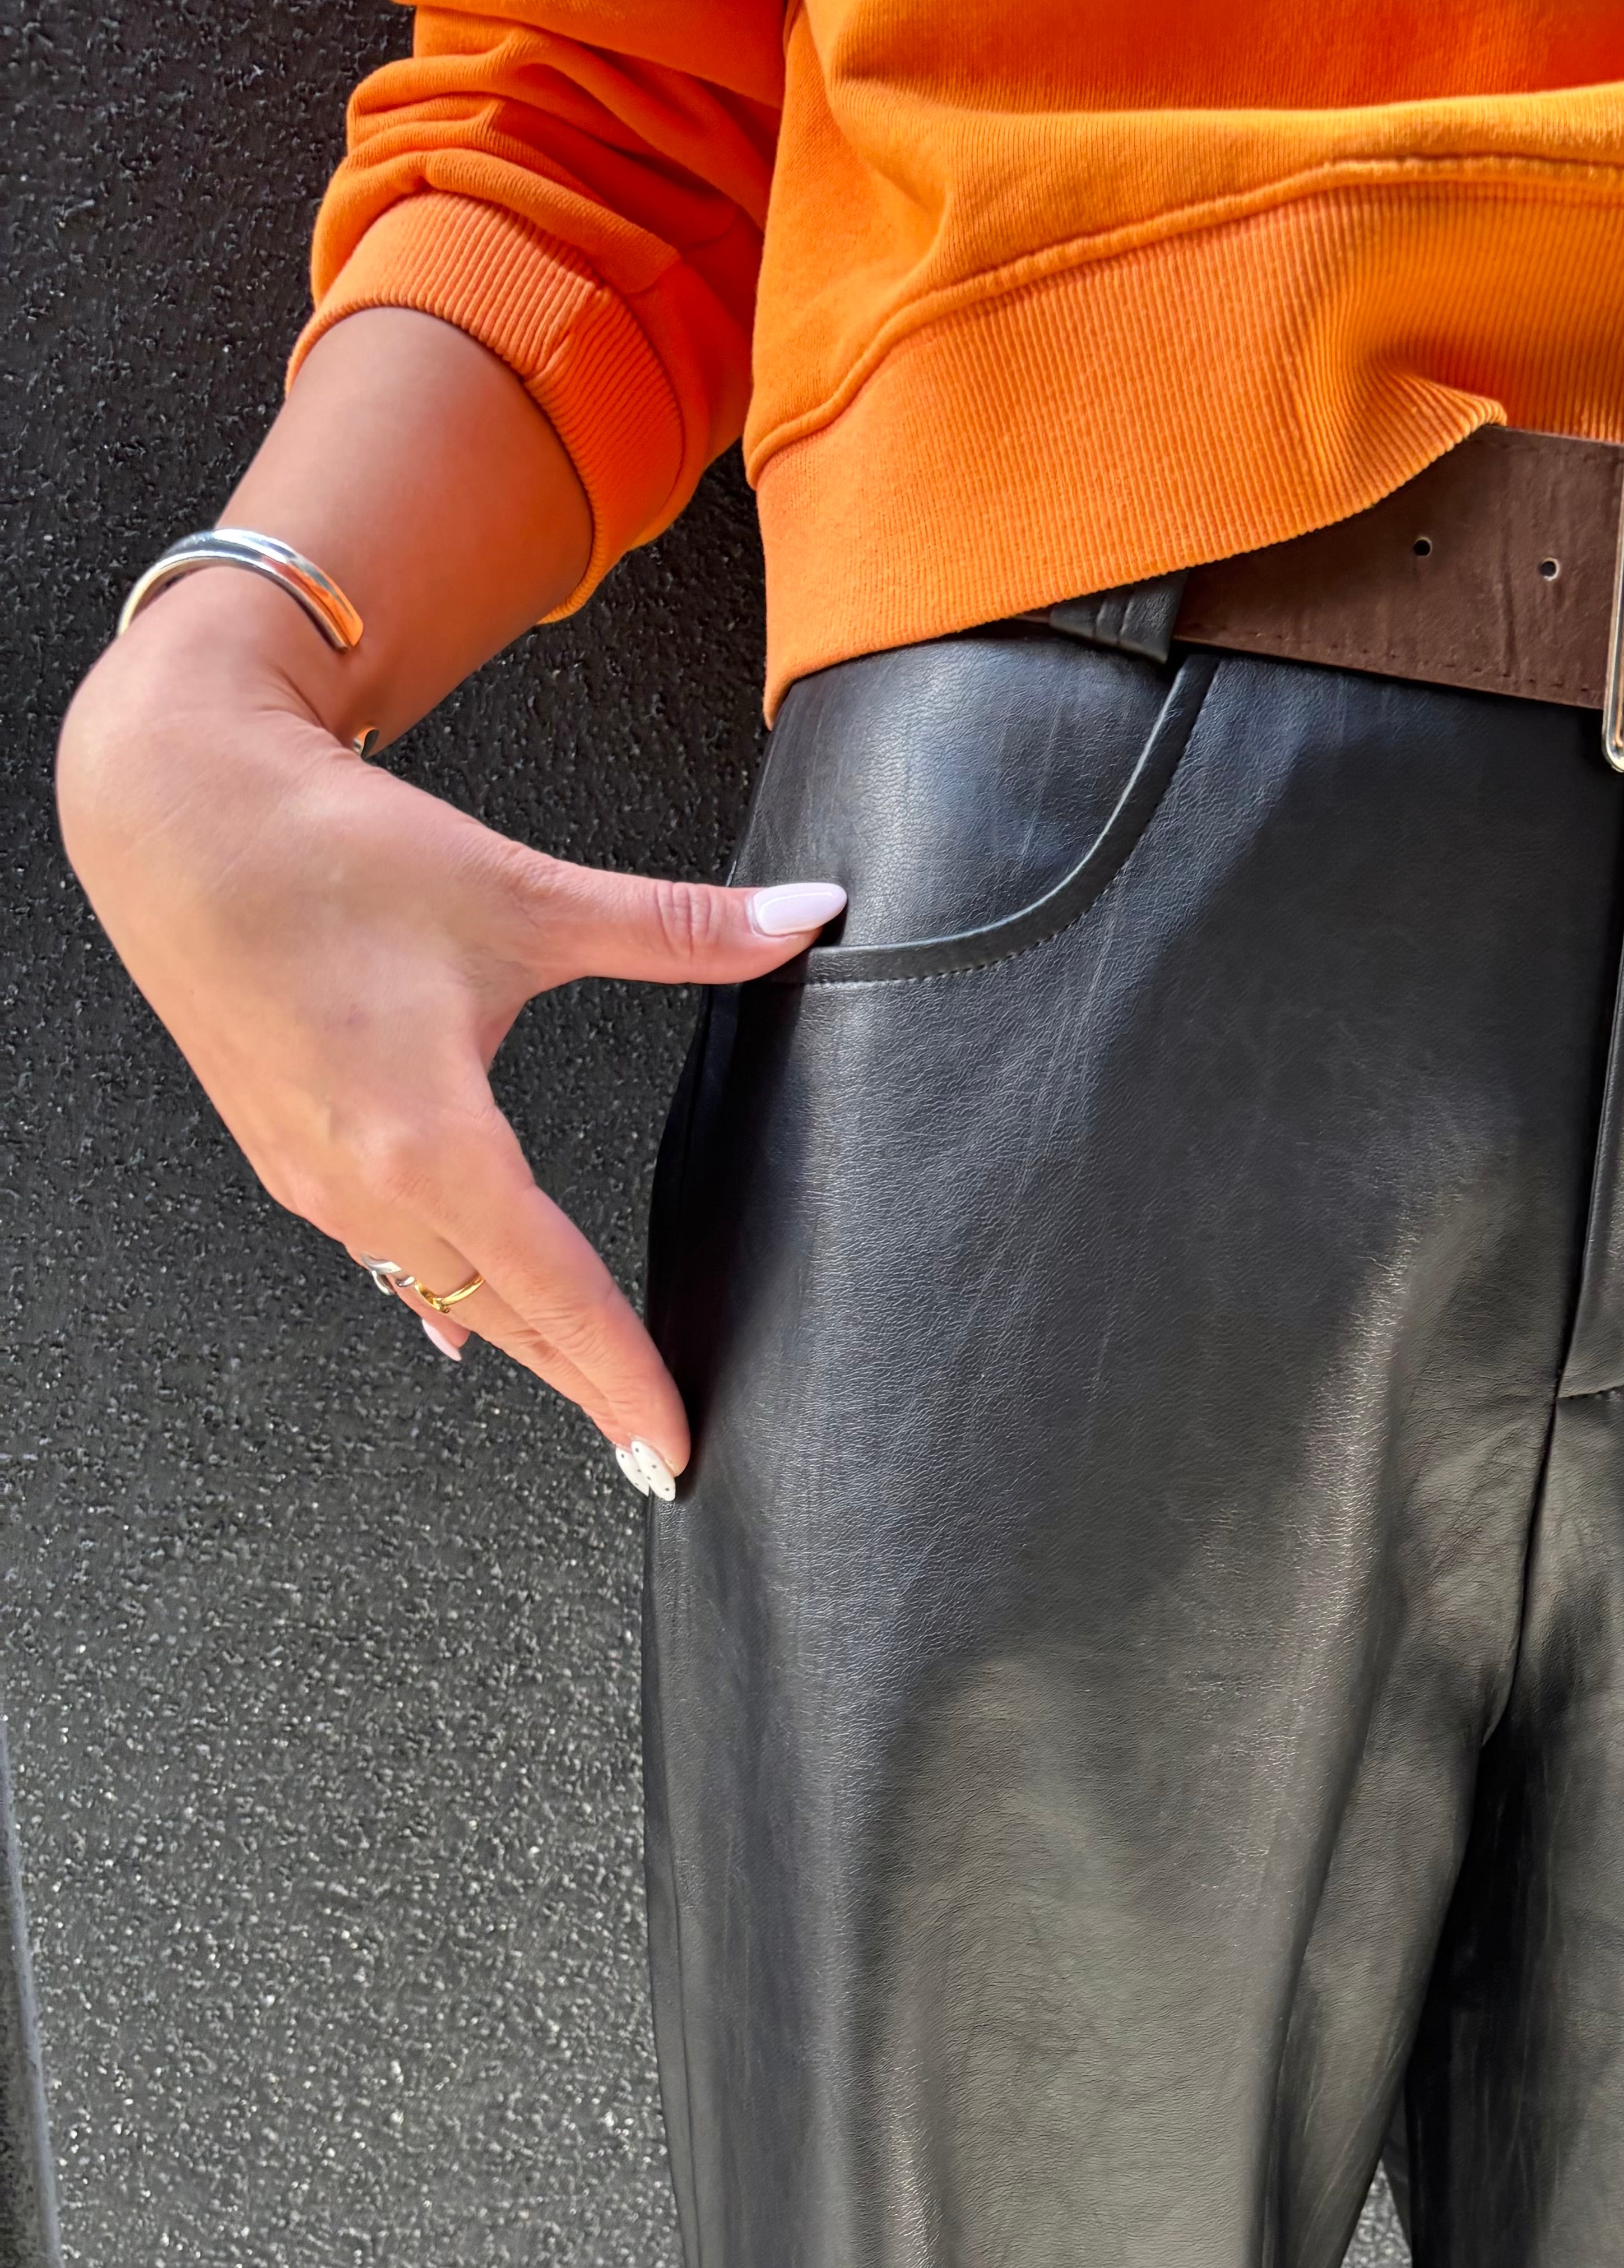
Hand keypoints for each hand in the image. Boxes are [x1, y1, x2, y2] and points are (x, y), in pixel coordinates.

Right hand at [56, 579, 840, 1488]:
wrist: (173, 808)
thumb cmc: (326, 849)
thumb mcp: (523, 896)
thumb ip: (679, 926)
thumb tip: (807, 915)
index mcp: (428, 1139)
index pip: (560, 1295)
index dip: (626, 1376)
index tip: (673, 1447)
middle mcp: (361, 1181)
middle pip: (504, 1321)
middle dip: (585, 1391)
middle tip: (651, 1459)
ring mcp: (313, 1177)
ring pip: (440, 1292)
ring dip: (519, 1344)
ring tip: (586, 1391)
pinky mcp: (285, 1153)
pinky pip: (380, 1256)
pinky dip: (441, 1293)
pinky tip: (461, 1324)